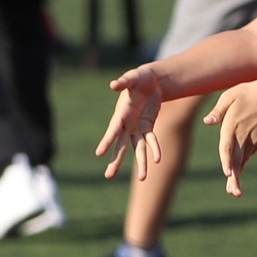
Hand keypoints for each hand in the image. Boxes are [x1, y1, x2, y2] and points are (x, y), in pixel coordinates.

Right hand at [95, 65, 170, 179]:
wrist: (150, 82)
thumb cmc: (138, 78)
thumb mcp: (132, 77)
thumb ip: (124, 82)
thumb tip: (114, 85)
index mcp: (120, 114)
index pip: (112, 130)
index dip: (106, 141)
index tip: (99, 154)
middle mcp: (126, 124)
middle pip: (120, 146)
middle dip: (116, 161)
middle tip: (108, 176)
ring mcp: (137, 128)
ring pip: (137, 149)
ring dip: (141, 163)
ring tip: (143, 178)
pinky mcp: (148, 127)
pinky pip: (151, 141)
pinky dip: (155, 149)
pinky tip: (157, 160)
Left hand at [203, 73, 256, 196]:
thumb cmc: (247, 93)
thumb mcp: (230, 96)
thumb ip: (218, 111)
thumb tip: (207, 121)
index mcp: (233, 124)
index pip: (228, 145)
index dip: (228, 160)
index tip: (228, 173)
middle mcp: (243, 135)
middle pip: (237, 158)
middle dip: (235, 176)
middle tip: (234, 192)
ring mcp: (253, 139)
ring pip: (242, 160)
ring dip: (238, 176)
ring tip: (234, 192)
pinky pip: (246, 155)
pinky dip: (241, 166)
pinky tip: (234, 178)